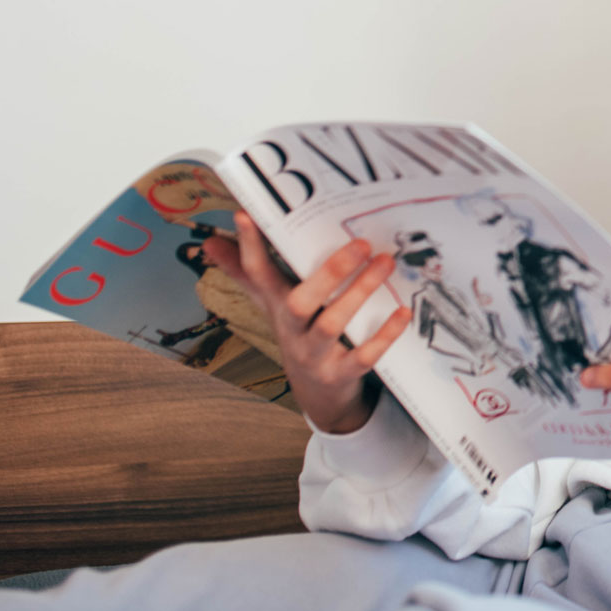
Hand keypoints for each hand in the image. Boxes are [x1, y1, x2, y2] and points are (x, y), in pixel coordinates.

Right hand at [202, 212, 412, 434]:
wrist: (319, 394)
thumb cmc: (299, 332)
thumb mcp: (274, 304)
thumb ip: (246, 271)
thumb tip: (209, 242)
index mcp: (277, 308)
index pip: (256, 275)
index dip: (248, 247)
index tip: (246, 216)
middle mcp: (292, 331)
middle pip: (299, 302)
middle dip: (329, 272)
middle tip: (361, 243)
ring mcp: (315, 356)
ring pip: (332, 325)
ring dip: (360, 293)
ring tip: (385, 263)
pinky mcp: (340, 375)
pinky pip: (362, 357)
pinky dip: (383, 334)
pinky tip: (401, 311)